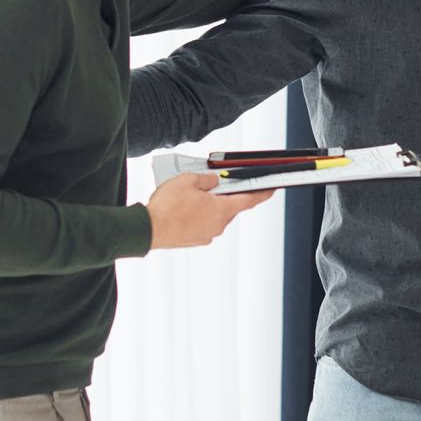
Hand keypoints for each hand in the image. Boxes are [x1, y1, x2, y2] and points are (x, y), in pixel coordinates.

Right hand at [146, 173, 274, 249]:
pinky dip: (197, 215)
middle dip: (224, 194)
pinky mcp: (194, 240)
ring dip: (208, 205)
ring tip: (189, 194)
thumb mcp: (189, 180)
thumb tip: (213, 181)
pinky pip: (202, 224)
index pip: (249, 200)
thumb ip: (207, 179)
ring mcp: (206, 235)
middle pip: (229, 206)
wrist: (148, 229)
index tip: (271, 190)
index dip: (262, 193)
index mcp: (222, 210)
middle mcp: (218, 225)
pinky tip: (183, 207)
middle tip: (214, 183)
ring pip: (213, 215)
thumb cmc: (167, 206)